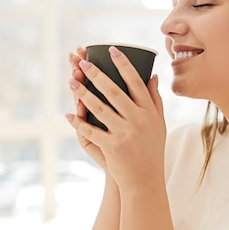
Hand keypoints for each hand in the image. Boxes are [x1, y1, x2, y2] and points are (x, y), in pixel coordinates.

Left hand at [66, 46, 166, 191]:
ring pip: (99, 108)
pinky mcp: (112, 146)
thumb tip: (152, 76)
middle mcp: (138, 119)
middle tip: (82, 61)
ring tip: (71, 81)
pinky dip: (79, 123)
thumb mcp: (159, 123)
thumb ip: (155, 99)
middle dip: (96, 74)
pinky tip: (69, 114)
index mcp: (149, 111)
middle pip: (114, 91)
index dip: (123, 65)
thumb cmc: (152, 148)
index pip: (136, 82)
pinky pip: (91, 131)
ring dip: (83, 94)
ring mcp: (124, 133)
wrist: (146, 179)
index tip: (112, 50)